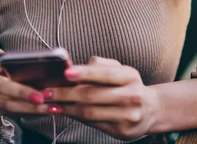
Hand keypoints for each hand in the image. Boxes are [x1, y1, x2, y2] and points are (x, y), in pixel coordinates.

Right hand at [0, 48, 50, 116]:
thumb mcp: (0, 59)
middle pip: (0, 86)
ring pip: (6, 105)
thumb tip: (39, 64)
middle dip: (23, 93)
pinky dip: (25, 112)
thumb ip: (12, 61)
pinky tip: (40, 112)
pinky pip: (7, 113)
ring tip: (49, 108)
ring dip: (29, 108)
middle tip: (42, 97)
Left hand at [41, 56, 158, 140]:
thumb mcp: (120, 70)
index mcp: (130, 76)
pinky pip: (93, 124)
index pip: (106, 73)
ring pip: (90, 112)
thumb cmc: (127, 86)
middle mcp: (132, 95)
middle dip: (65, 93)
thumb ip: (100, 66)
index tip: (66, 72)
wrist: (150, 110)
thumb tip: (75, 67)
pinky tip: (66, 111)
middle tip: (46, 92)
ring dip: (66, 107)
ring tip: (51, 103)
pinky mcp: (122, 131)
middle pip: (92, 95)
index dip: (85, 73)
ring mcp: (128, 115)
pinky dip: (76, 117)